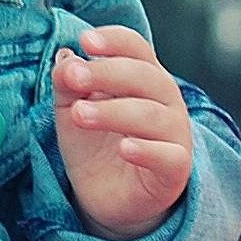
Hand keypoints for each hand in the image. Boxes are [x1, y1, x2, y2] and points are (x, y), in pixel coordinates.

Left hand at [50, 25, 195, 238]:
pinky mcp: (175, 170)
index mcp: (144, 78)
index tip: (85, 42)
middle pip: (145, 76)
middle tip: (72, 79)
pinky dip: (148, 150)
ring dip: (114, 111)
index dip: (114, 41)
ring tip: (80, 115)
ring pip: (152, 115)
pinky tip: (124, 148)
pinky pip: (169, 156)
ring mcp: (174, 135)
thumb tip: (65, 58)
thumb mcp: (72, 111)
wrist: (107, 200)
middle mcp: (166, 101)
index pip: (137, 48)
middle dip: (106, 74)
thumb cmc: (96, 146)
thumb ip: (68, 84)